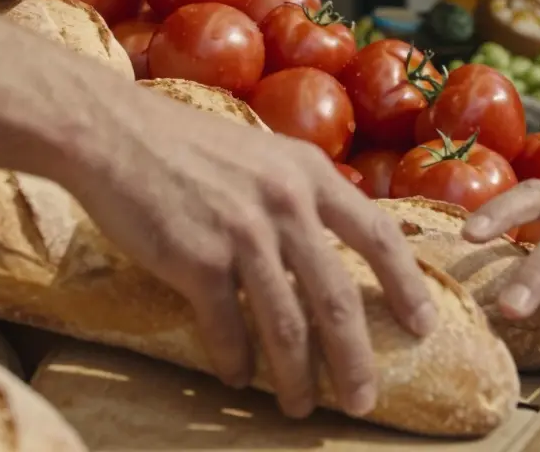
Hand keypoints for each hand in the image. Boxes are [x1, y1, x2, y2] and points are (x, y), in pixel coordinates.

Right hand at [61, 90, 436, 419]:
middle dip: (355, 359)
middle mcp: (286, 204)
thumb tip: (335, 241)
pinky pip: (228, 328)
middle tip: (364, 400)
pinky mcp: (197, 259)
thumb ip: (302, 192)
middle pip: (338, 298)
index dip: (408, 285)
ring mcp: (243, 233)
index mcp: (310, 174)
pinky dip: (236, 361)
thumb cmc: (187, 145)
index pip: (378, 234)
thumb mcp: (265, 153)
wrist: (114, 133)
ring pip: (286, 325)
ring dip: (297, 377)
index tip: (425, 325)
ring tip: (300, 407)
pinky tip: (239, 379)